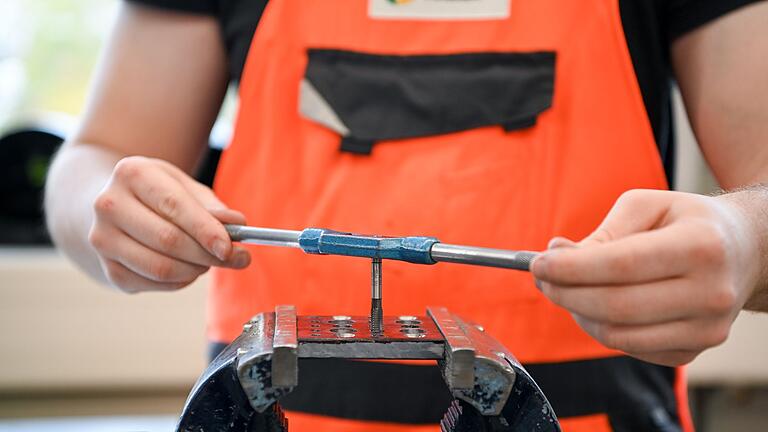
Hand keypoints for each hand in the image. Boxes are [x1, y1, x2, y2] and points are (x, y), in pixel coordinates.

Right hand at [88, 156, 249, 292]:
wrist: (114, 207)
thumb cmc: (158, 195)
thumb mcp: (185, 187)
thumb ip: (212, 206)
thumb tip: (238, 223)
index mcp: (132, 173)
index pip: (173, 205)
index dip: (205, 229)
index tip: (229, 246)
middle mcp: (109, 205)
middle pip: (167, 239)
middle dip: (207, 254)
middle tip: (235, 258)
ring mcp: (103, 239)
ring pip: (160, 268)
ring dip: (195, 270)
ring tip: (209, 261)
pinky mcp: (109, 269)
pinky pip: (154, 283)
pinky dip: (181, 280)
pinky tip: (188, 268)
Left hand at [532, 189, 760, 365]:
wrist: (743, 251)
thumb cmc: (687, 222)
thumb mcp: (647, 206)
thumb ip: (602, 232)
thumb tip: (557, 256)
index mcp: (700, 246)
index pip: (621, 265)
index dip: (571, 269)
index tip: (537, 264)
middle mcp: (710, 293)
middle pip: (615, 306)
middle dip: (565, 293)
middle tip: (540, 278)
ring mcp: (706, 329)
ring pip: (618, 335)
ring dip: (577, 313)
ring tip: (565, 289)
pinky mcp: (693, 351)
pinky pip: (629, 349)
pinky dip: (601, 328)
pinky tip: (595, 305)